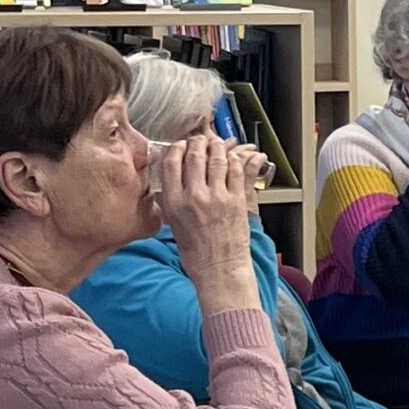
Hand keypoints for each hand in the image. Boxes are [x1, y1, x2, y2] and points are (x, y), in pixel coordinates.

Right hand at [157, 135, 256, 305]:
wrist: (218, 268)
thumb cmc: (195, 252)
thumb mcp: (173, 224)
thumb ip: (174, 199)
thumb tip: (177, 179)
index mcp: (174, 203)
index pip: (171, 164)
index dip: (176, 149)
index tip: (180, 145)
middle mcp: (194, 197)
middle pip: (194, 157)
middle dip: (198, 143)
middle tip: (200, 140)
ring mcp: (217, 197)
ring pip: (217, 160)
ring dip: (218, 147)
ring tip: (217, 144)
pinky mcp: (237, 200)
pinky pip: (236, 171)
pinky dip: (236, 160)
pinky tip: (234, 157)